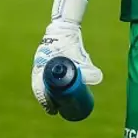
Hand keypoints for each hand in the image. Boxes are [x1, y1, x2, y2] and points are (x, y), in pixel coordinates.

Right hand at [31, 0, 103, 115]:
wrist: (64, 26)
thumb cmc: (68, 42)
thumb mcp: (78, 56)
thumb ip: (88, 68)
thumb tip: (98, 80)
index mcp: (42, 68)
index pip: (39, 90)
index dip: (45, 102)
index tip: (53, 111)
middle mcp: (38, 67)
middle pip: (40, 89)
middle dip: (48, 101)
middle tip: (58, 109)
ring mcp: (41, 64)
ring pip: (42, 84)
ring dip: (49, 94)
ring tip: (58, 103)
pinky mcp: (46, 61)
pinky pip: (46, 76)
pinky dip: (49, 85)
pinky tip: (55, 90)